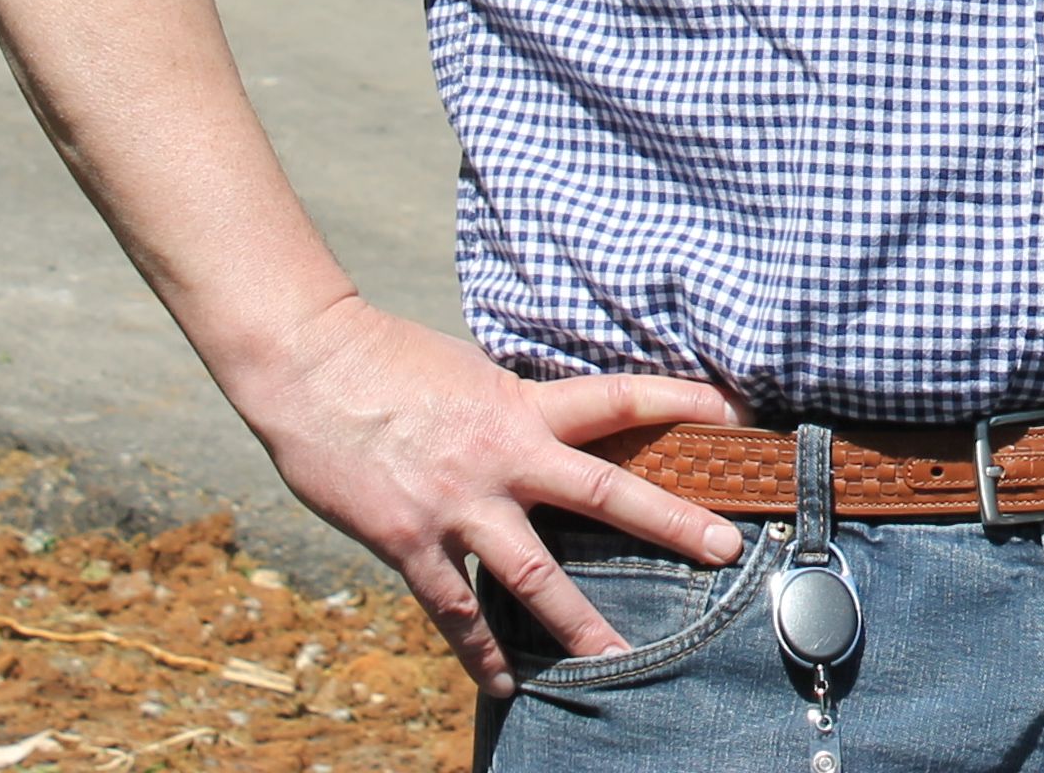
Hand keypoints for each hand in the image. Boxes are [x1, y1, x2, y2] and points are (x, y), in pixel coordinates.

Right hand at [224, 296, 741, 692]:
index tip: (734, 416)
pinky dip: (480, 652)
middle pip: (603, 493)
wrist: (309, 365)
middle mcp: (501, 456)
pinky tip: (504, 684)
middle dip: (669, 521)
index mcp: (521, 404)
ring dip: (578, 621)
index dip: (679, 404)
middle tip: (723, 549)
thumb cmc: (390, 359)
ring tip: (622, 659)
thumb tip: (554, 422)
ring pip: (533, 572)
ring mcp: (457, 505)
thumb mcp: (474, 370)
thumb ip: (516, 404)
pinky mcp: (409, 541)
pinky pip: (454, 609)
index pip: (618, 400)